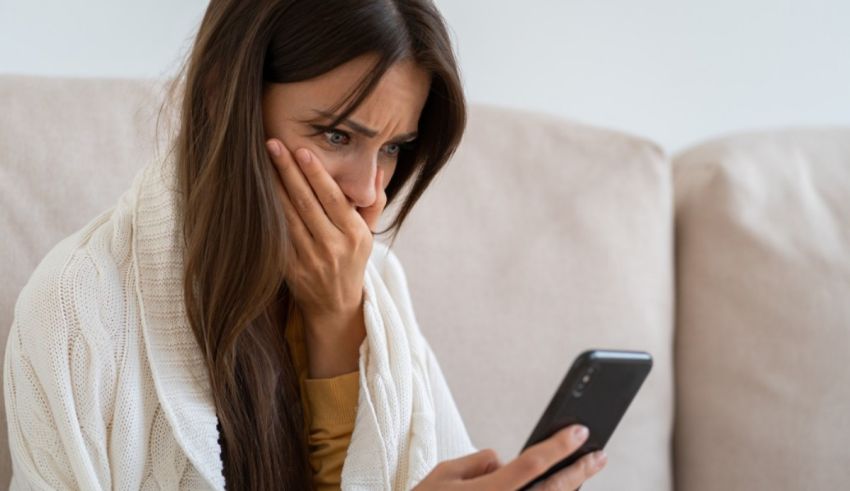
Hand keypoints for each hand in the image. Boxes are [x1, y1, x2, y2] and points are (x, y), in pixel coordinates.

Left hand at [265, 137, 386, 325]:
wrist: (335, 305)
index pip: (333, 198)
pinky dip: (268, 214)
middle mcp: (333, 247)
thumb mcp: (369, 235)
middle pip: (307, 202)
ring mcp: (310, 259)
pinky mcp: (291, 269)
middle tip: (274, 144)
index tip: (302, 150)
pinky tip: (258, 194)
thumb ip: (373, 203)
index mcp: (355, 235)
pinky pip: (277, 236)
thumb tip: (377, 170)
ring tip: (262, 162)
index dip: (316, 174)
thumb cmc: (352, 261)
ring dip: (273, 188)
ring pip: (288, 217)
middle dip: (289, 171)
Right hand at [412, 425, 606, 490]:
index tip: (580, 430)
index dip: (559, 446)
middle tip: (600, 454)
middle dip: (580, 471)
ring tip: (585, 472)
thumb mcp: (444, 474)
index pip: (532, 464)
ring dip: (569, 489)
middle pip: (553, 490)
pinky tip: (561, 488)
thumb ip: (478, 461)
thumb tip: (505, 461)